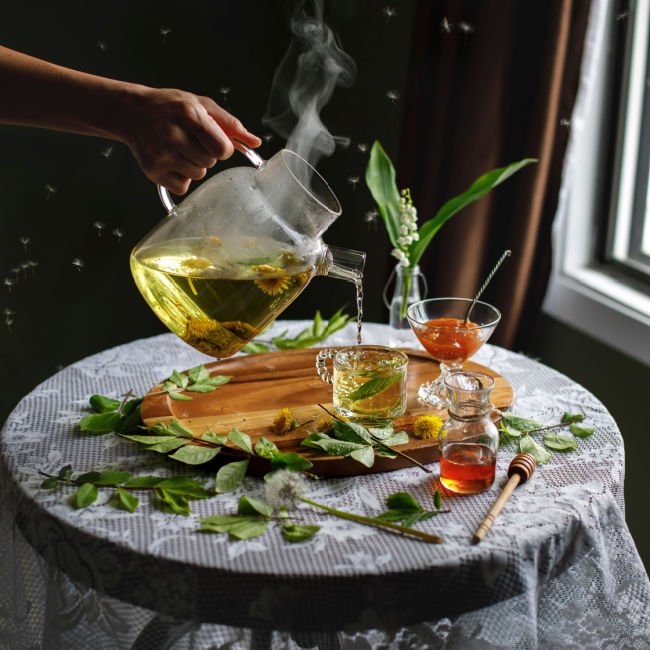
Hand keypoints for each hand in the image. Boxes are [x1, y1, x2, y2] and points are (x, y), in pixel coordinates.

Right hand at [123, 87, 260, 194]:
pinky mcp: (153, 171)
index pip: (222, 149)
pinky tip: (171, 161)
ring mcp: (161, 155)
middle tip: (190, 141)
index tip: (211, 140)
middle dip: (205, 154)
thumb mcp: (201, 106)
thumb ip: (230, 124)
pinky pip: (182, 187)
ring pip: (198, 175)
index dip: (220, 148)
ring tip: (179, 149)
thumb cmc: (171, 108)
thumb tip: (255, 142)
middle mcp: (173, 135)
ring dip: (194, 166)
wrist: (133, 113)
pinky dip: (181, 178)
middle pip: (210, 163)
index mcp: (189, 115)